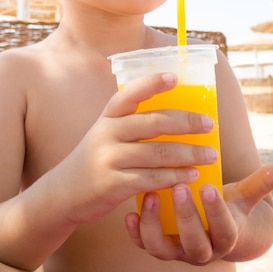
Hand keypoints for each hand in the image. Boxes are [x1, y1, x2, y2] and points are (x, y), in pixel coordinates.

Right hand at [54, 72, 216, 224]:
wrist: (63, 193)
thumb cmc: (97, 159)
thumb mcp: (106, 134)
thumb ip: (133, 125)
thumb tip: (180, 119)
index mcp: (107, 116)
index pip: (130, 93)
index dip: (152, 83)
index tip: (175, 77)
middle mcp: (106, 133)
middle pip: (153, 122)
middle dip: (186, 122)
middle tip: (209, 124)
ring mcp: (107, 159)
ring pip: (157, 153)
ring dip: (188, 154)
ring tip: (210, 155)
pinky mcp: (111, 184)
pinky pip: (151, 179)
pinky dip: (175, 177)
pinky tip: (192, 176)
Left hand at [125, 160, 272, 264]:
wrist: (211, 230)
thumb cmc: (228, 205)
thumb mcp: (244, 196)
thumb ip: (264, 181)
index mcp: (225, 236)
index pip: (224, 230)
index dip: (216, 212)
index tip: (208, 186)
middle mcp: (202, 250)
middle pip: (195, 242)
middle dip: (187, 217)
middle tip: (179, 187)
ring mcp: (177, 252)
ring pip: (164, 249)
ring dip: (155, 225)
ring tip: (151, 197)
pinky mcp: (158, 248)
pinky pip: (144, 247)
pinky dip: (136, 234)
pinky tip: (128, 214)